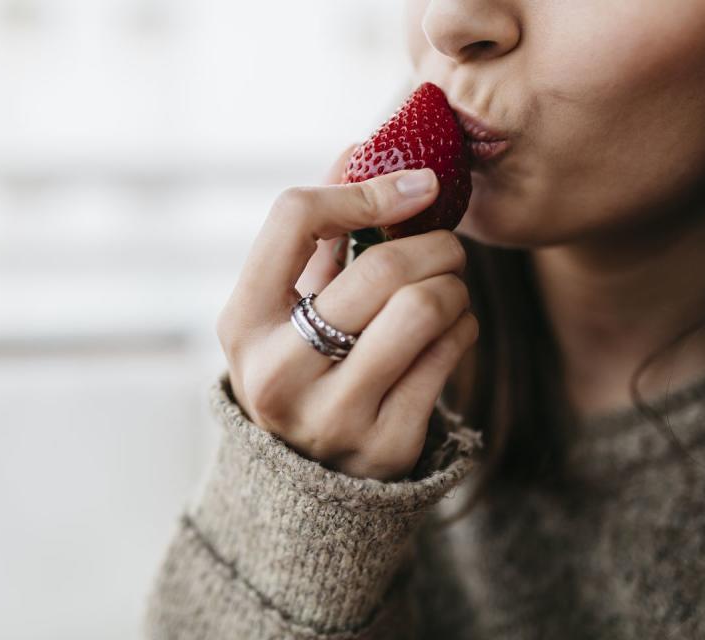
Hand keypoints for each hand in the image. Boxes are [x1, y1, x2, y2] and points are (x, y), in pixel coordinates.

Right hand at [215, 148, 477, 480]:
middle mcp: (277, 372)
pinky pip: (451, 352)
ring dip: (453, 285)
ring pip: (424, 309)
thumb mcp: (286, 301)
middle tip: (447, 245)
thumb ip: (318, 230)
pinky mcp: (385, 443)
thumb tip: (360, 147)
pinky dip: (463, 325)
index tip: (415, 187)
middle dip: (434, 242)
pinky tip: (449, 328)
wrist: (308, 474)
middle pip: (380, 268)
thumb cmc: (301, 360)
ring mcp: (332, 414)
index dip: (362, 189)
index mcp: (242, 322)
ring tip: (446, 288)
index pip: (294, 218)